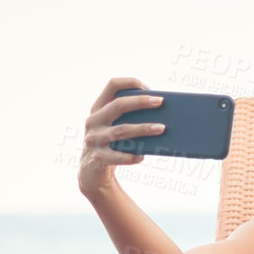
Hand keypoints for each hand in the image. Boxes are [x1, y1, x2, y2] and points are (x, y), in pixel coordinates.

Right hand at [78, 77, 164, 196]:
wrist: (91, 171)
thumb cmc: (111, 144)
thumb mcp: (113, 127)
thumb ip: (128, 117)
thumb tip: (159, 112)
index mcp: (98, 108)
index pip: (112, 85)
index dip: (130, 82)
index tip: (149, 88)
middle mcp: (93, 121)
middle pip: (117, 105)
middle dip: (140, 102)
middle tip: (160, 102)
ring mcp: (93, 139)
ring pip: (121, 130)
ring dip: (143, 129)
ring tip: (162, 128)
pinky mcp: (97, 158)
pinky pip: (117, 156)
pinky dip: (132, 156)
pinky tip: (142, 156)